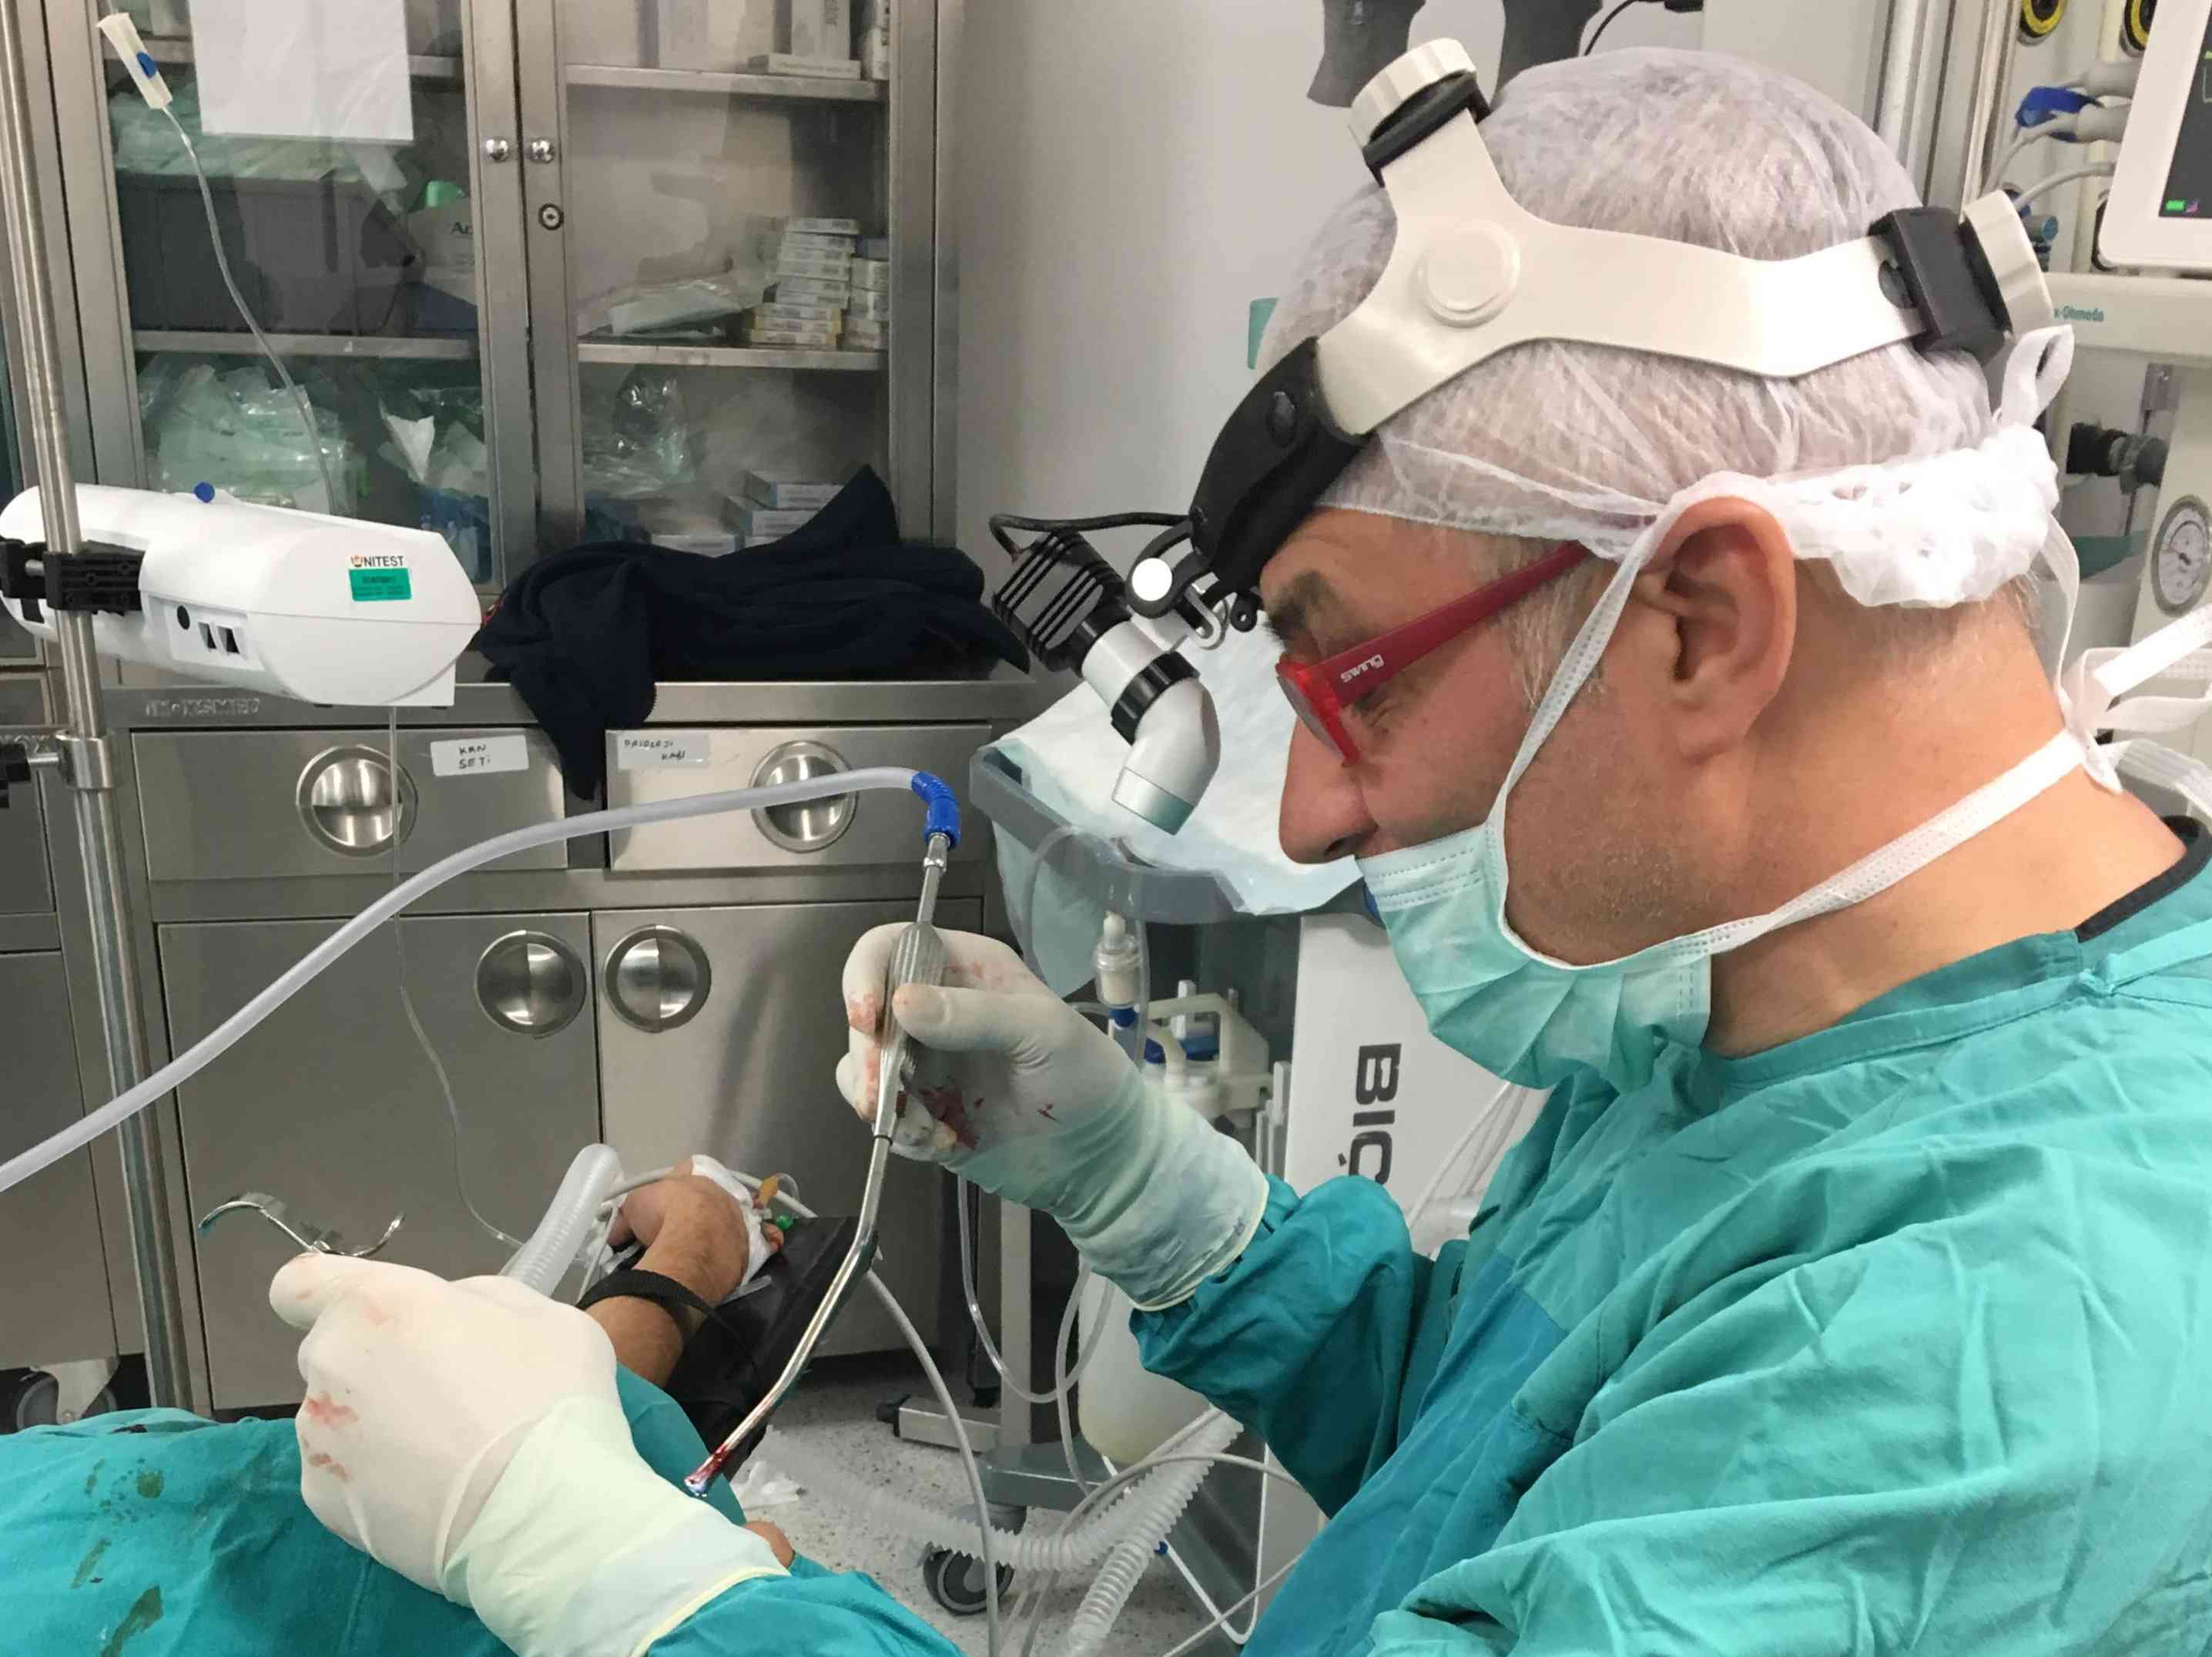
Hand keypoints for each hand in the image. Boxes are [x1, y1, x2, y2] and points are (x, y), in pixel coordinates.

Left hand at [272, 1254, 784, 1656]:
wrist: (554, 1518)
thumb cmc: (560, 1402)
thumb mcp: (545, 1314)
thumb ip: (481, 1298)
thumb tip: (454, 1311)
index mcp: (382, 1303)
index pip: (304, 1276)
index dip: (330, 1285)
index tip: (363, 1305)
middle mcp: (336, 1366)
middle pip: (334, 1345)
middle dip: (381, 1356)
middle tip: (451, 1379)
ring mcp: (326, 1440)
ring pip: (340, 1411)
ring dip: (380, 1416)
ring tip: (457, 1440)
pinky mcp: (330, 1503)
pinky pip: (345, 1470)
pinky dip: (379, 1471)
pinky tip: (443, 1480)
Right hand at [611, 1155, 783, 1305]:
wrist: (695, 1245)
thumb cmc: (664, 1215)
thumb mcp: (634, 1208)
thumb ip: (627, 1217)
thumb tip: (616, 1235)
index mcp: (697, 1178)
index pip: (686, 1170)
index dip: (673, 1183)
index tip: (661, 1203)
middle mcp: (722, 1195)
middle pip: (708, 1200)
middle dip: (693, 1213)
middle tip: (674, 1231)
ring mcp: (737, 1221)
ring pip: (724, 1223)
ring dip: (711, 1235)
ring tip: (690, 1253)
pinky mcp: (744, 1248)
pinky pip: (735, 1248)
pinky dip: (723, 1255)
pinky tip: (709, 1266)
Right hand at [837, 925, 1140, 1176]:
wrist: (1099, 1152)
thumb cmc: (1084, 1073)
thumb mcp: (1042, 1032)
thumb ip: (976, 1015)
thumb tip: (901, 1002)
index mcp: (963, 969)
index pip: (889, 949)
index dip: (865, 976)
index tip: (868, 1019)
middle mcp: (934, 1009)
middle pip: (865, 1014)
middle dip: (867, 1057)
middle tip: (881, 1097)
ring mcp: (924, 1063)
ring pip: (862, 1069)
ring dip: (881, 1102)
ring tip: (927, 1129)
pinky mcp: (922, 1110)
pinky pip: (884, 1117)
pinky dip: (901, 1134)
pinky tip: (944, 1143)